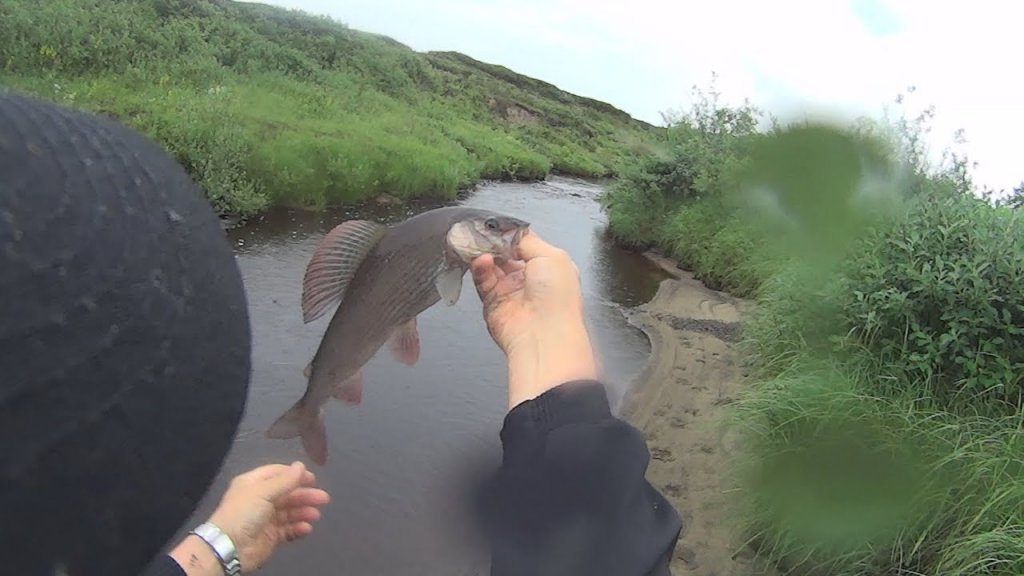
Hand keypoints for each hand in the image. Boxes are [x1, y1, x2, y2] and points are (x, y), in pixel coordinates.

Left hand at [170, 461, 329, 574]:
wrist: (229, 548)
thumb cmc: (243, 513)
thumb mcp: (263, 492)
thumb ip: (285, 480)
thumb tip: (301, 465)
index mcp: (253, 484)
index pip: (277, 474)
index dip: (294, 475)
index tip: (312, 478)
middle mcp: (260, 499)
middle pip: (287, 494)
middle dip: (305, 495)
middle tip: (323, 498)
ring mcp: (265, 519)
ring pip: (290, 512)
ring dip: (304, 512)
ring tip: (316, 515)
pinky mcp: (270, 536)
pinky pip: (288, 530)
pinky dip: (298, 528)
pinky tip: (306, 528)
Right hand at [471, 230, 599, 408]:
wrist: (544, 336)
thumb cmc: (557, 298)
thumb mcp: (551, 255)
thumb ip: (526, 240)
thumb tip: (507, 232)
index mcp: (548, 265)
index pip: (523, 242)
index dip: (509, 233)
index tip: (495, 225)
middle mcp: (529, 278)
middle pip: (503, 252)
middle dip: (492, 242)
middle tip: (480, 232)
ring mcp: (510, 290)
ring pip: (490, 264)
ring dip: (483, 253)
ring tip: (477, 244)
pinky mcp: (493, 302)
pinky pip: (482, 279)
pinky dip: (479, 268)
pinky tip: (481, 261)